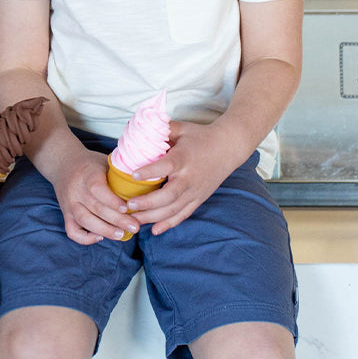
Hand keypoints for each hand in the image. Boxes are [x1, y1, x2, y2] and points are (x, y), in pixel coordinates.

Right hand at [49, 147, 139, 244]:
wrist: (62, 163)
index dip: (112, 201)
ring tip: (122, 235)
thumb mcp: (104, 161)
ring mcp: (69, 203)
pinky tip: (100, 237)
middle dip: (117, 220)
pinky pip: (72, 231)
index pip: (98, 190)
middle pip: (96, 208)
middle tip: (135, 227)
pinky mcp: (66, 214)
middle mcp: (76, 190)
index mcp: (87, 175)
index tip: (128, 208)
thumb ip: (119, 173)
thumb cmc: (90, 163)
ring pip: (85, 221)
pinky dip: (85, 238)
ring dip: (104, 230)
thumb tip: (147, 183)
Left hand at [126, 121, 242, 234]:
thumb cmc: (201, 137)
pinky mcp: (199, 199)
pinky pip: (183, 215)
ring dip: (153, 217)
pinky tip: (154, 230)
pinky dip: (169, 224)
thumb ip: (160, 129)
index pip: (166, 166)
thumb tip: (136, 127)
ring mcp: (195, 191)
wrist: (229, 147)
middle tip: (128, 205)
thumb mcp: (181, 128)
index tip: (132, 175)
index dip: (149, 171)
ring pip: (174, 209)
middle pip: (169, 195)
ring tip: (134, 219)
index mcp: (184, 158)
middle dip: (148, 203)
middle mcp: (190, 178)